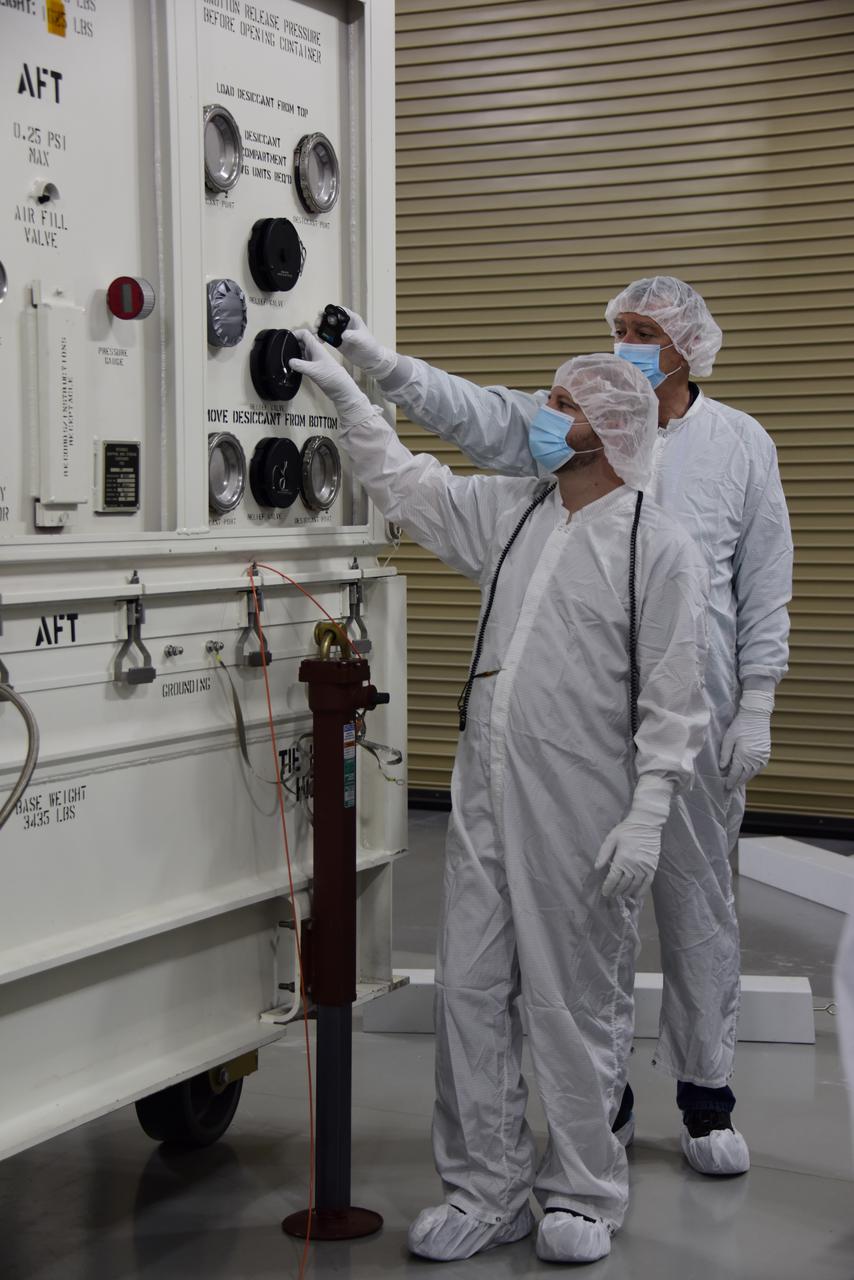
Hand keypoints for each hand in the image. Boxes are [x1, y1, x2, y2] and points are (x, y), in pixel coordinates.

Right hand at [289, 330, 373, 426]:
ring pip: (302, 352)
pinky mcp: (315, 368)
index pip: (305, 334)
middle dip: (293, 343)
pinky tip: (292, 367)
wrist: (341, 389)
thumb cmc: (331, 377)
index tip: (286, 339)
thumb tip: (289, 361)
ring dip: (295, 353)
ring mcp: (315, 360)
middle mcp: (315, 352)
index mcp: (316, 347)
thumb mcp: (314, 370)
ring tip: (284, 358)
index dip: (295, 333)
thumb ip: (300, 365)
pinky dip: (298, 362)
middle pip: (302, 342)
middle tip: (282, 350)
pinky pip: (304, 361)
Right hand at [316, 306, 397, 379]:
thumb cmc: (371, 346)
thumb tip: (343, 335)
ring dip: (319, 329)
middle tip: (316, 325)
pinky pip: (327, 338)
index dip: (329, 311)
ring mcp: (340, 333)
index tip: (323, 315)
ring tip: (315, 333)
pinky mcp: (338, 342)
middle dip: (321, 320)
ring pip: (326, 328)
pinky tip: (319, 341)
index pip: (338, 311)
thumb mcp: (363, 339)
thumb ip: (353, 335)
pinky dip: (321, 338)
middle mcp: (345, 325)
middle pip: (329, 318)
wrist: (371, 360)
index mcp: (351, 319)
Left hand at [594, 776, 672, 899]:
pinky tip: (637, 895)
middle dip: (616, 891)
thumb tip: (597, 867)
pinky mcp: (653, 867)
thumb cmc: (627, 829)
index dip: (608, 887)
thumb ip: (603, 853)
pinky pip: (647, 883)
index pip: (613, 878)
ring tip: (622, 895)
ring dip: (627, 892)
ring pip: (635, 885)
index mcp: (622, 859)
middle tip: (611, 895)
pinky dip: (642, 891)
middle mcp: (633, 865)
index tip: (604, 892)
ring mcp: (644, 867)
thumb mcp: (611, 838)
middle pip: (623, 884)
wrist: (647, 823)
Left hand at [719, 690, 773, 789]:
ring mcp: (762, 757)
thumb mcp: (728, 738)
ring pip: (753, 773)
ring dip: (745, 779)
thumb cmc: (740, 725)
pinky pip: (759, 768)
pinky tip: (748, 774)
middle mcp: (754, 758)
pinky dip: (753, 773)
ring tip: (738, 783)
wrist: (756, 716)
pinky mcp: (766, 754)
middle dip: (737, 782)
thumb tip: (722, 767)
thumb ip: (725, 754)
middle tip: (731, 788)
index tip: (726, 787)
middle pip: (745, 775)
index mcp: (743, 755)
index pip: (735, 773)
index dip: (730, 781)